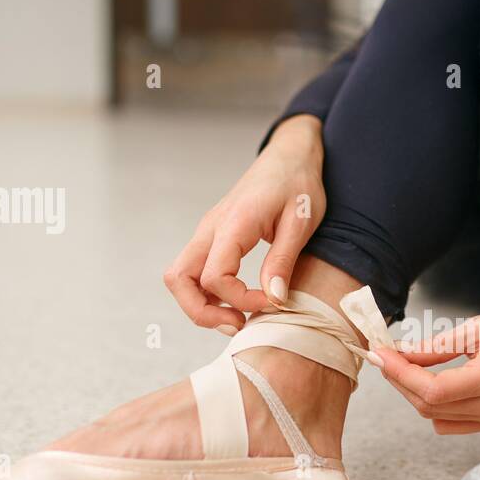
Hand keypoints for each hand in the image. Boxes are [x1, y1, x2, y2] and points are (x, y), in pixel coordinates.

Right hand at [163, 115, 325, 333]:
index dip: (239, 300)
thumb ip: (283, 261)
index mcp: (233, 223)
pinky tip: (236, 301)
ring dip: (201, 305)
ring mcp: (207, 232)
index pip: (214, 276)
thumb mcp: (301, 222)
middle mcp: (211, 228)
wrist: (289, 156)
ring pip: (180, 277)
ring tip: (238, 318)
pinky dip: (207, 293)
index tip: (272, 302)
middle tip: (238, 324)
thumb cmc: (298, 184)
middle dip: (201, 312)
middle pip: (178, 279)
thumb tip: (274, 299)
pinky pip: (195, 271)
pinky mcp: (212, 237)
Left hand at [373, 302, 479, 433]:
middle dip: (400, 381)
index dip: (401, 374)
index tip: (382, 354)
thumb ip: (438, 344)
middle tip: (386, 355)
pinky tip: (428, 383)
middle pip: (429, 406)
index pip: (433, 390)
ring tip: (403, 365)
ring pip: (435, 416)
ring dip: (412, 393)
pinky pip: (449, 423)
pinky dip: (431, 406)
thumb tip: (401, 354)